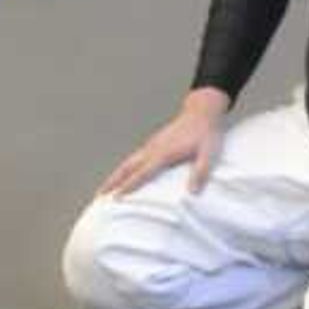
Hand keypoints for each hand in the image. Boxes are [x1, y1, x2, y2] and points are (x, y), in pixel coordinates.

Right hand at [97, 92, 228, 199]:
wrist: (202, 112)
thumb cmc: (206, 133)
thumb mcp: (209, 153)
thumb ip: (200, 172)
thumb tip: (193, 192)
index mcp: (164, 153)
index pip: (143, 172)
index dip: (129, 185)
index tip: (116, 197)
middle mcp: (153, 149)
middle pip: (127, 167)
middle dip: (112, 181)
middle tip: (99, 195)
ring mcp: (151, 145)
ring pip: (128, 162)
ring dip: (115, 175)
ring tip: (104, 189)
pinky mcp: (153, 144)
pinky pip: (134, 158)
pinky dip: (124, 169)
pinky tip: (122, 176)